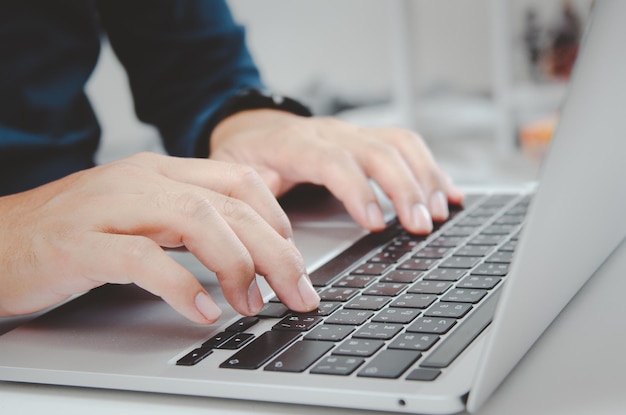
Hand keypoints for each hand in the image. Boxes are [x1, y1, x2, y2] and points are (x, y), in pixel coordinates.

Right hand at [0, 153, 319, 322]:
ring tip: (255, 303)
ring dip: (237, 265)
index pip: (238, 181)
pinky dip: (181, 287)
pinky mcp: (81, 243)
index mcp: (161, 172)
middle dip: (276, 251)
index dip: (277, 218)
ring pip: (196, 220)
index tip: (295, 256)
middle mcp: (142, 180)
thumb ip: (190, 222)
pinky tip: (204, 312)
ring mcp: (110, 207)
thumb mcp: (142, 216)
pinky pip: (142, 260)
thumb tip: (248, 247)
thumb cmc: (73, 234)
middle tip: (299, 291)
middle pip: (229, 205)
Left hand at [210, 110, 463, 233]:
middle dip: (404, 188)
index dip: (359, 191)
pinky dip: (430, 169)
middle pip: (376, 150)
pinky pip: (405, 145)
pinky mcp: (365, 139)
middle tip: (420, 224)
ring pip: (398, 144)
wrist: (253, 129)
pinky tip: (448, 193)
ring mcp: (351, 134)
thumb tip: (272, 243)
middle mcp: (329, 134)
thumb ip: (249, 202)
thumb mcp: (231, 177)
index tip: (376, 224)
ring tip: (439, 212)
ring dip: (424, 177)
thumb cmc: (245, 157)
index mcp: (293, 144)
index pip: (333, 161)